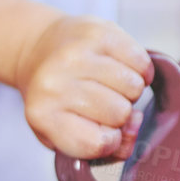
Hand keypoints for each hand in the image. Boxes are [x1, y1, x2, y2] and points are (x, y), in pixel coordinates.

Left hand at [14, 14, 152, 159]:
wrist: (38, 49)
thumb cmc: (55, 98)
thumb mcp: (65, 134)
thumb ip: (103, 148)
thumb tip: (134, 128)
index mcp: (42, 115)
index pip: (98, 144)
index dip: (110, 142)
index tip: (102, 132)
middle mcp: (54, 84)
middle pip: (120, 114)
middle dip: (120, 114)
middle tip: (102, 103)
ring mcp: (75, 55)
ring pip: (134, 87)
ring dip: (129, 91)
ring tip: (109, 85)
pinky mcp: (96, 32)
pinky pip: (141, 61)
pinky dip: (139, 69)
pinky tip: (122, 68)